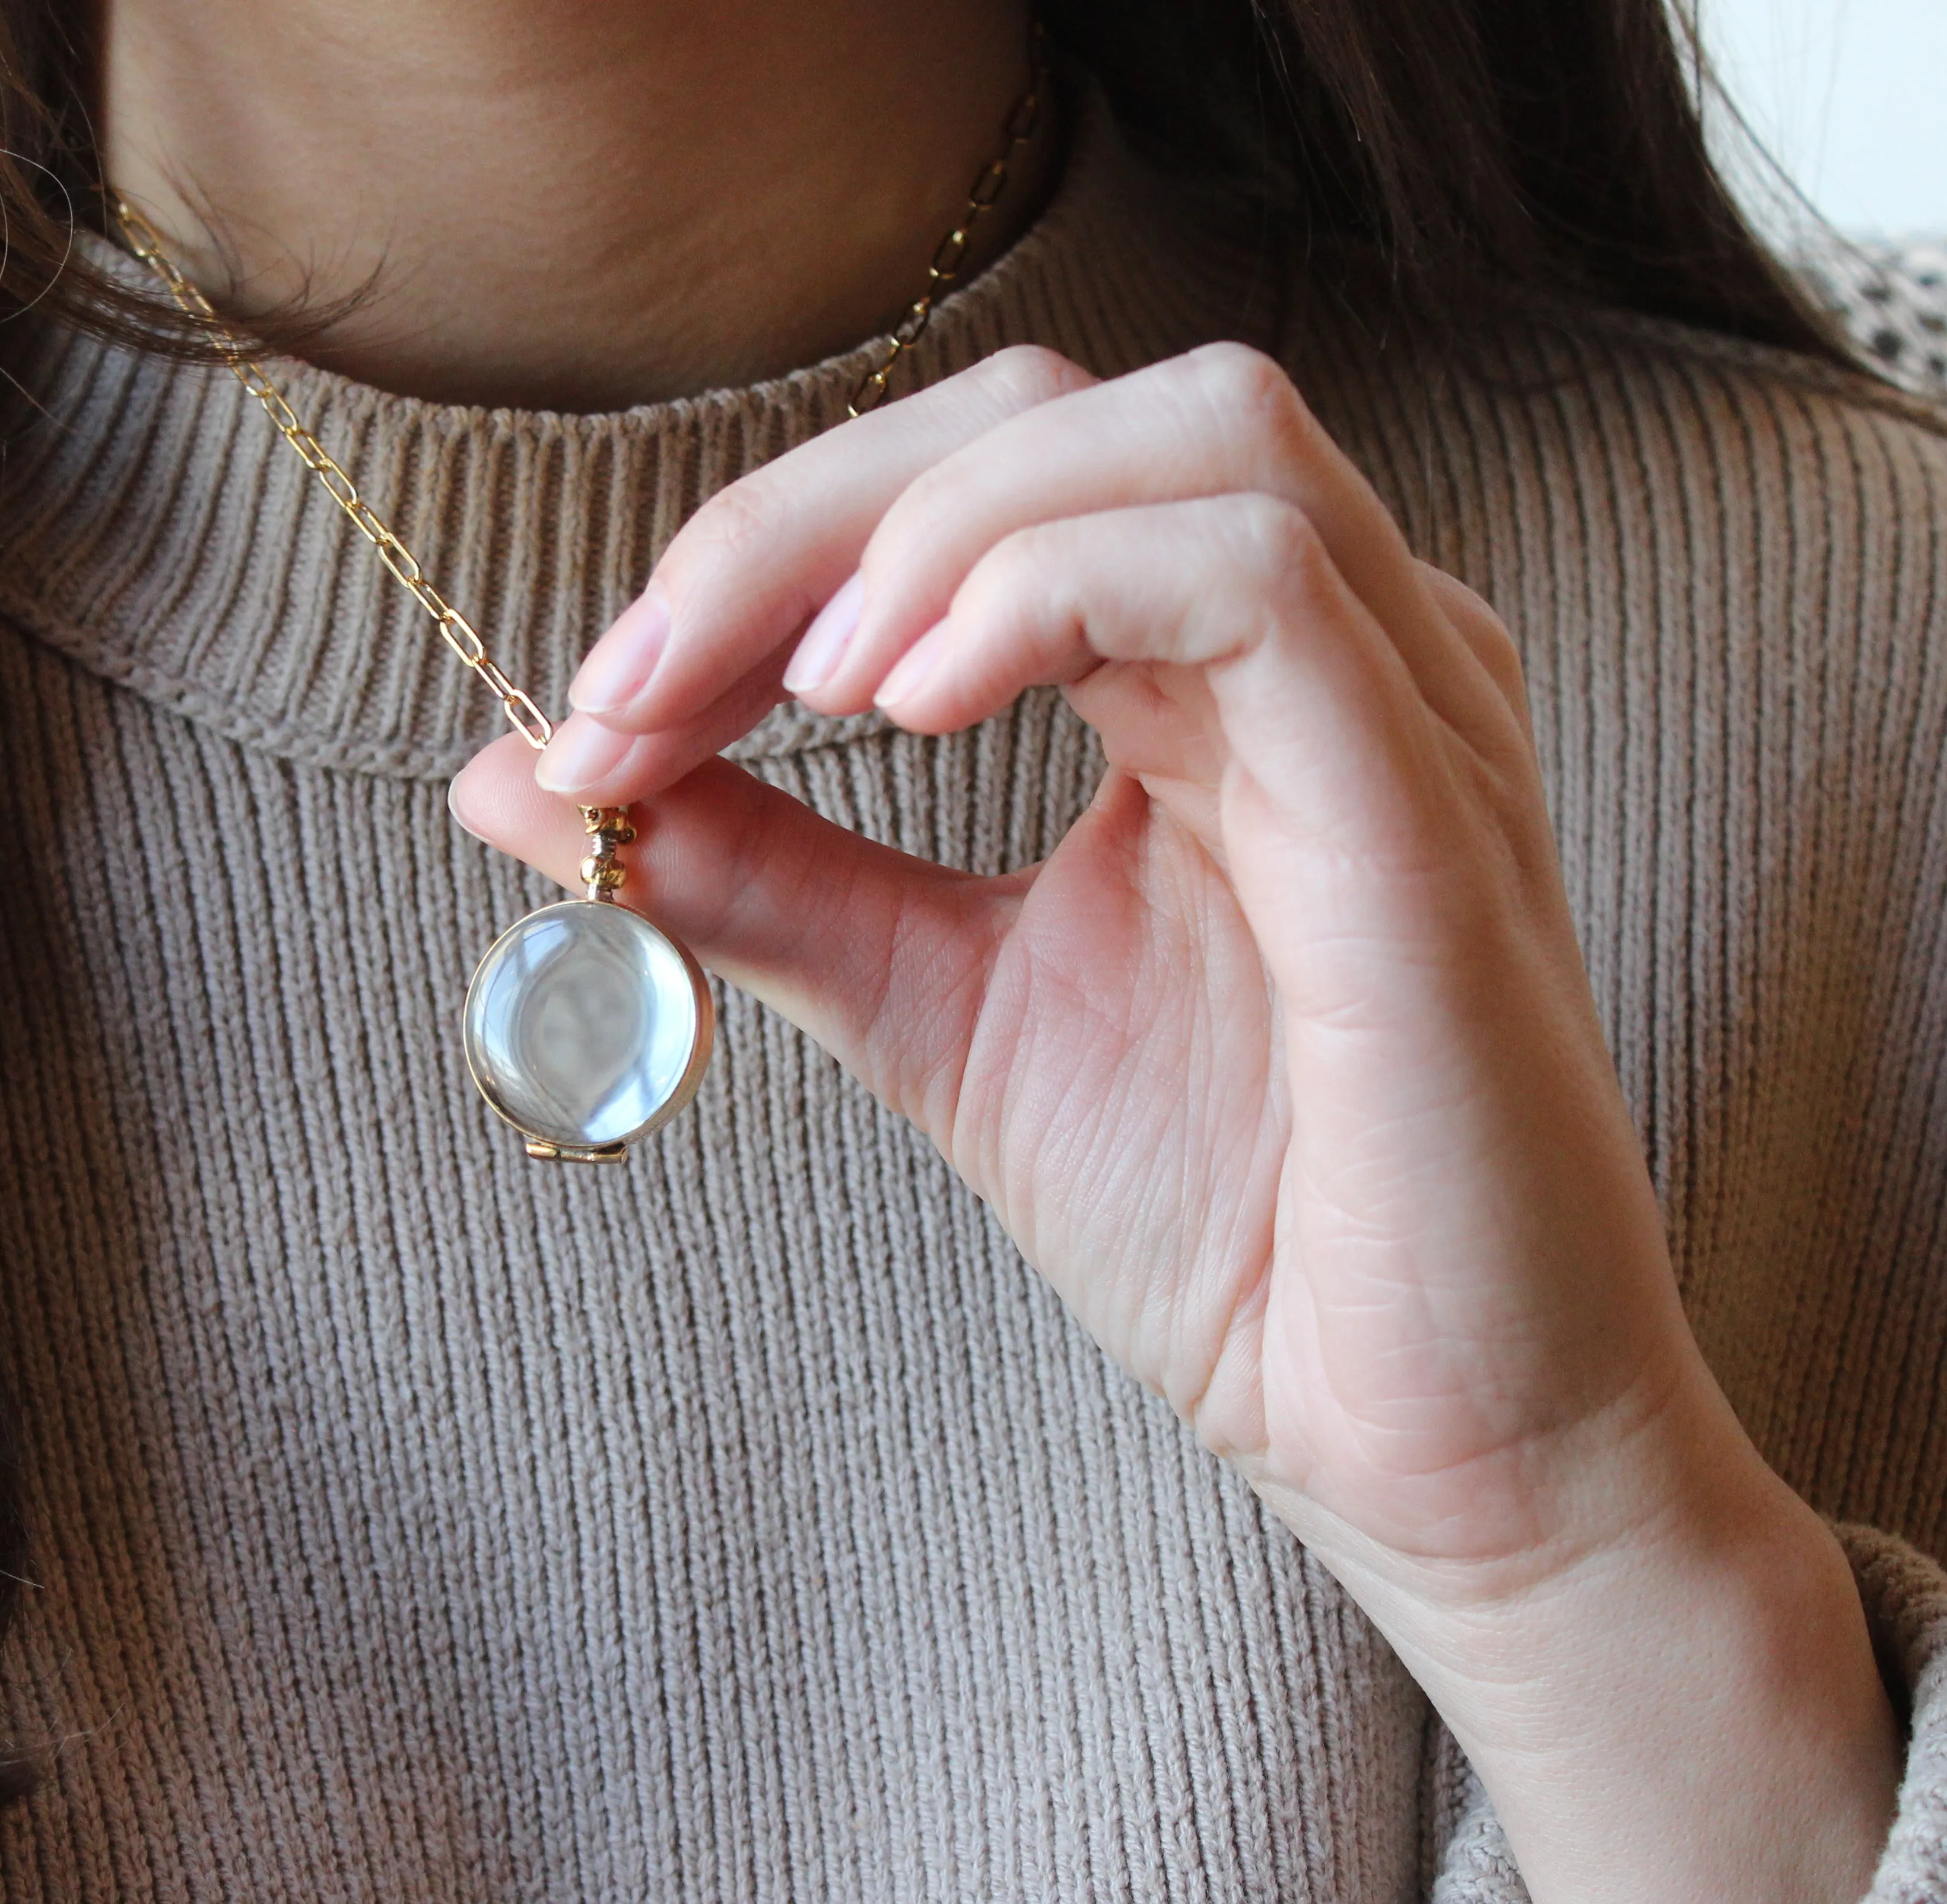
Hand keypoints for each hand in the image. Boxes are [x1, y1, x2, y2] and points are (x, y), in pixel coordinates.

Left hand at [450, 344, 1897, 1903]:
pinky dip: (1047, 594)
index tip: (600, 712)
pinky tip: (904, 714)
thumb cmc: (1235, 1230)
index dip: (765, 547)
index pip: (984, 476)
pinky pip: (1256, 577)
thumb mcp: (933, 1010)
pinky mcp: (1432, 804)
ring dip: (926, 530)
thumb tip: (515, 780)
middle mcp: (1333, 647)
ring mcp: (1406, 705)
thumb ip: (759, 876)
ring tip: (791, 697)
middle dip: (805, 515)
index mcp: (1217, 678)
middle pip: (1056, 412)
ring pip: (1180, 434)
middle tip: (633, 690)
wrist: (1429, 1449)